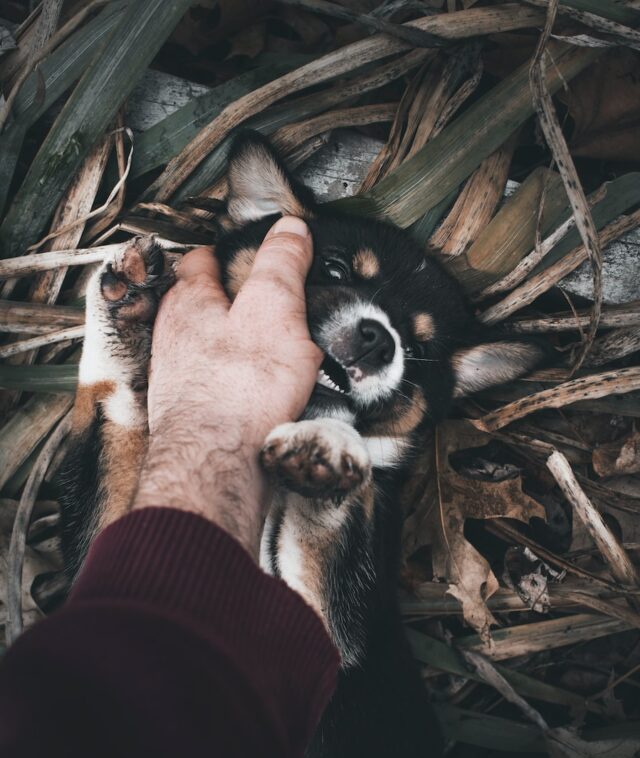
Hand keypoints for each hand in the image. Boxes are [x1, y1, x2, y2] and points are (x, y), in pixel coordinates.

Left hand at [134, 216, 320, 556]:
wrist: (218, 466)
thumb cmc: (239, 389)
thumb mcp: (274, 308)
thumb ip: (281, 266)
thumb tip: (291, 230)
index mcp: (189, 302)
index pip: (202, 259)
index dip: (229, 251)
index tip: (252, 250)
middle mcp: (176, 338)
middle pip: (206, 306)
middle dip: (237, 304)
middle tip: (273, 306)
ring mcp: (183, 380)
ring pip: (214, 350)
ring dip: (243, 349)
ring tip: (279, 355)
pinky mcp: (196, 416)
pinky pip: (223, 388)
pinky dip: (244, 386)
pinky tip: (268, 397)